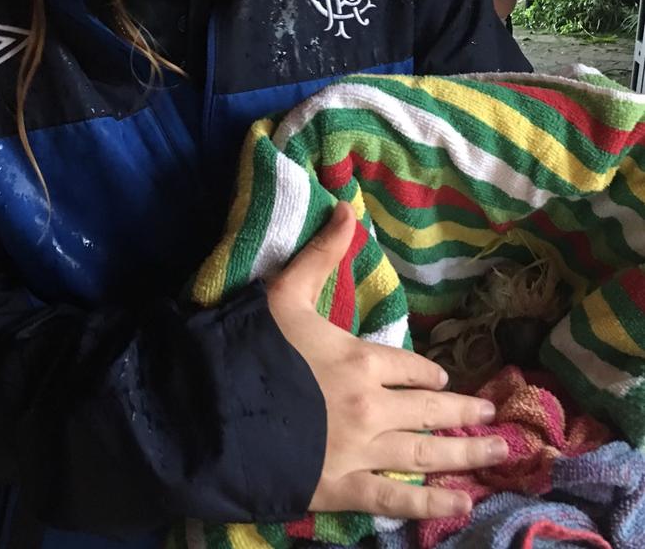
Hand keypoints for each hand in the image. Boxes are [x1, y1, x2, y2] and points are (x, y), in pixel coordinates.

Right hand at [267, 202, 507, 519]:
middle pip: (429, 410)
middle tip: (494, 415)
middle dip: (465, 412)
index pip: (409, 368)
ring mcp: (361, 451)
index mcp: (359, 360)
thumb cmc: (251, 347)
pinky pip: (396, 499)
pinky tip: (460, 505)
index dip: (429, 374)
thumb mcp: (284, 291)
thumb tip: (346, 209)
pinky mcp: (343, 488)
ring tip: (501, 453)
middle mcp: (371, 406)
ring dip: (467, 454)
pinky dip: (430, 505)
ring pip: (425, 453)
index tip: (444, 380)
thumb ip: (320, 255)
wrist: (214, 410)